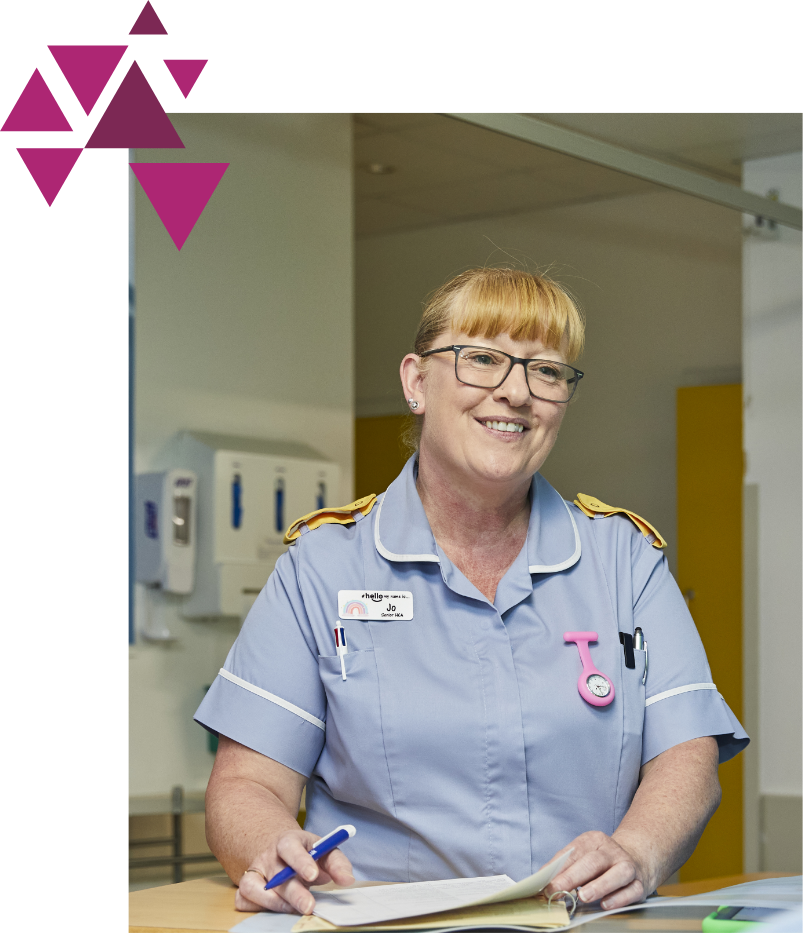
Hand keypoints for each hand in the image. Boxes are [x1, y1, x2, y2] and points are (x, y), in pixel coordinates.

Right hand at [234, 828, 354, 914]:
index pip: (290, 847)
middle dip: (293, 892)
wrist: (280, 849)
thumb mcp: (324, 851)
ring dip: (273, 902)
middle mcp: (268, 855)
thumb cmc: (306, 853)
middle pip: (276, 874)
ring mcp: (254, 870)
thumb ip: (338, 864)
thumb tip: (348, 880)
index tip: (313, 875)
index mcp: (288, 841)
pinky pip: (242, 899)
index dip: (300, 861)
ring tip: (293, 909)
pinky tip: (273, 908)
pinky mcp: (246, 887)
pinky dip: (254, 906)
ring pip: (253, 887)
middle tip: (309, 906)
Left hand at [543, 831, 649, 910]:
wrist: (637, 858)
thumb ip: (565, 865)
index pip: (574, 853)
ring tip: (582, 896)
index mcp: (594, 840)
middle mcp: (611, 851)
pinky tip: (606, 904)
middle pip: (592, 862)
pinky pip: (631, 890)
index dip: (558, 869)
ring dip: (598, 886)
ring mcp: (628, 866)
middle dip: (572, 877)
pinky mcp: (640, 883)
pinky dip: (618, 898)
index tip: (545, 883)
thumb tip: (543, 878)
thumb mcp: (584, 854)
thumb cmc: (603, 861)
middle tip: (557, 890)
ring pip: (616, 874)